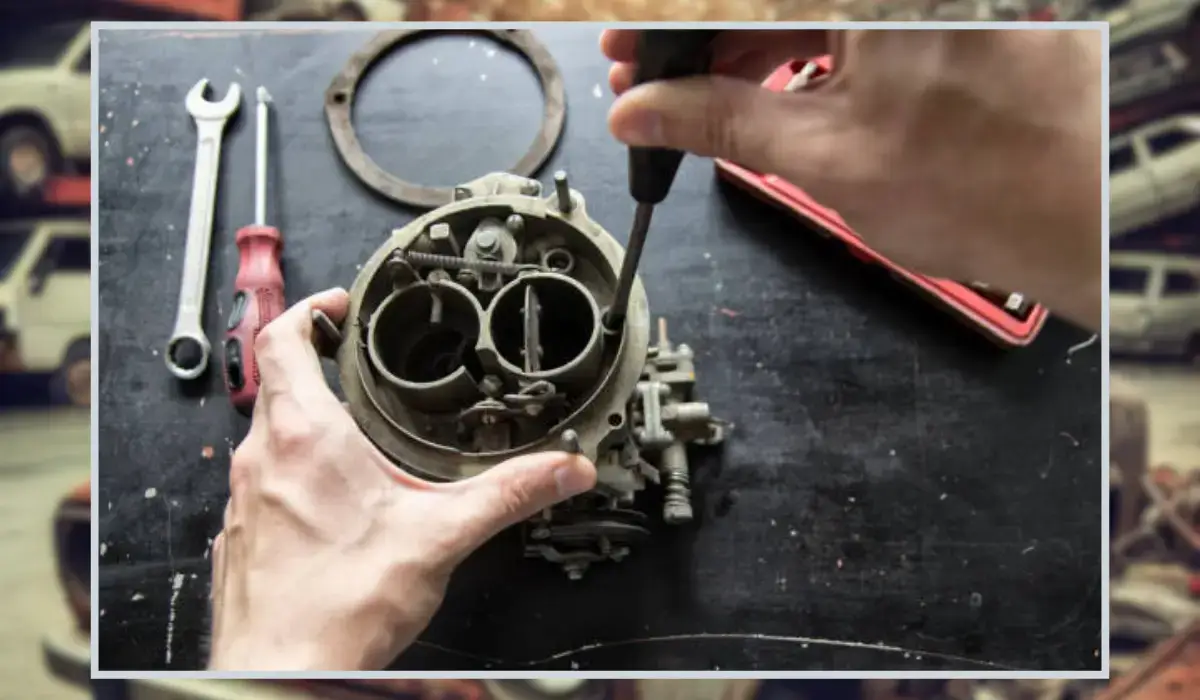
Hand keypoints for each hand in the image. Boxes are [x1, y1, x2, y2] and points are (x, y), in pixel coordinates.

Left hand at [208, 288, 595, 669]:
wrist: (281, 672)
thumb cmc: (338, 609)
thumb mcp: (442, 536)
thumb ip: (509, 493)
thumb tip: (563, 469)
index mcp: (306, 435)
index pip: (283, 338)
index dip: (309, 310)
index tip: (338, 308)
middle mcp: (264, 457)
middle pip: (276, 381)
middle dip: (315, 365)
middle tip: (355, 365)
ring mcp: (244, 497)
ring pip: (268, 434)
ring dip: (304, 421)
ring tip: (352, 432)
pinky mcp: (241, 534)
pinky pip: (262, 482)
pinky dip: (292, 473)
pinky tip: (330, 504)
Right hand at [603, 29, 1102, 329]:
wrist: (1090, 213)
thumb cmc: (986, 184)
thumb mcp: (825, 156)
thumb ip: (723, 122)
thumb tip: (645, 111)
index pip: (732, 2)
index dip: (664, 23)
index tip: (624, 49)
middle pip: (761, 0)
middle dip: (694, 35)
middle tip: (641, 80)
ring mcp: (915, 4)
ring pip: (796, 8)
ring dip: (736, 46)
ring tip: (687, 99)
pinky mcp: (932, 19)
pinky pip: (838, 19)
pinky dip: (790, 51)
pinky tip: (754, 90)